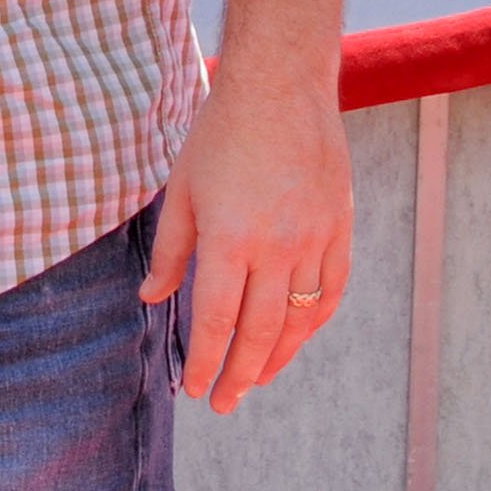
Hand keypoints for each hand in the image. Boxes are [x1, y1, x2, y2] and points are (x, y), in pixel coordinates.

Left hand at [144, 58, 352, 411]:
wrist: (281, 88)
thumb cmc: (220, 136)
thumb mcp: (180, 193)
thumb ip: (169, 253)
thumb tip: (150, 300)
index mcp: (230, 238)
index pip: (218, 320)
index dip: (204, 361)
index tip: (192, 389)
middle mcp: (278, 245)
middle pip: (261, 331)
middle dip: (239, 374)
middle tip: (222, 403)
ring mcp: (315, 237)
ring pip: (300, 317)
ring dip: (278, 357)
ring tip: (255, 381)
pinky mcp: (340, 226)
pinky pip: (332, 289)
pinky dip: (313, 321)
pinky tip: (295, 338)